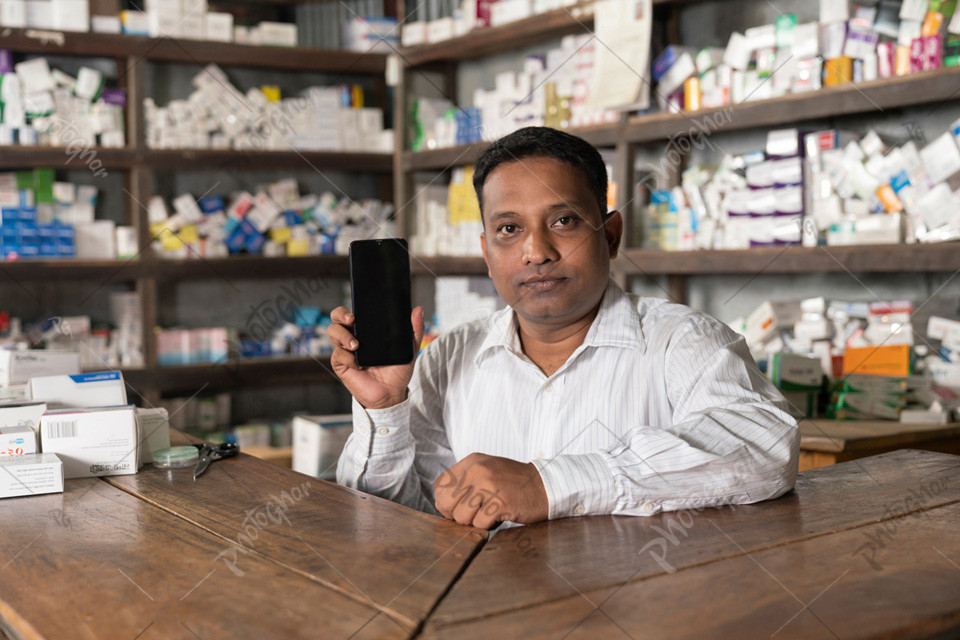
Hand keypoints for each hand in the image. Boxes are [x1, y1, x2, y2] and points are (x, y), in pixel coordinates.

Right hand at [327, 305, 424, 409]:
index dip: (348, 309)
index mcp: (366, 331)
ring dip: (343, 335)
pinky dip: (348, 358)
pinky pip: (338, 355)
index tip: (356, 312)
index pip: (351, 313)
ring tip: (356, 345)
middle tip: (352, 320)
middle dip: (340, 315)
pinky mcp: (342, 364)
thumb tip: (418, 310)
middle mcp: (353, 338)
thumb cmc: (398, 370)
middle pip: (336, 319)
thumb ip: (415, 329)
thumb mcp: (409, 348)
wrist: (392, 392)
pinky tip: (359, 365)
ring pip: (333, 332)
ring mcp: (346, 351)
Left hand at [433, 453, 548, 528]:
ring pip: (461, 515)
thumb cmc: (513, 483)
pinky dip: (487, 525)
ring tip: (488, 512)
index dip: (445, 501)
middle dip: (455, 514)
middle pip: (446, 501)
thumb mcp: (486, 470)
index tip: (457, 506)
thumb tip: (441, 502)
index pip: (440, 485)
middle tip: (471, 514)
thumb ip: (464, 480)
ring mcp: (488, 486)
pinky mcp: (499, 503)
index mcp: (472, 462)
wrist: (545, 486)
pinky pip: (479, 524)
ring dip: (473, 521)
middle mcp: (477, 471)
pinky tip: (498, 516)